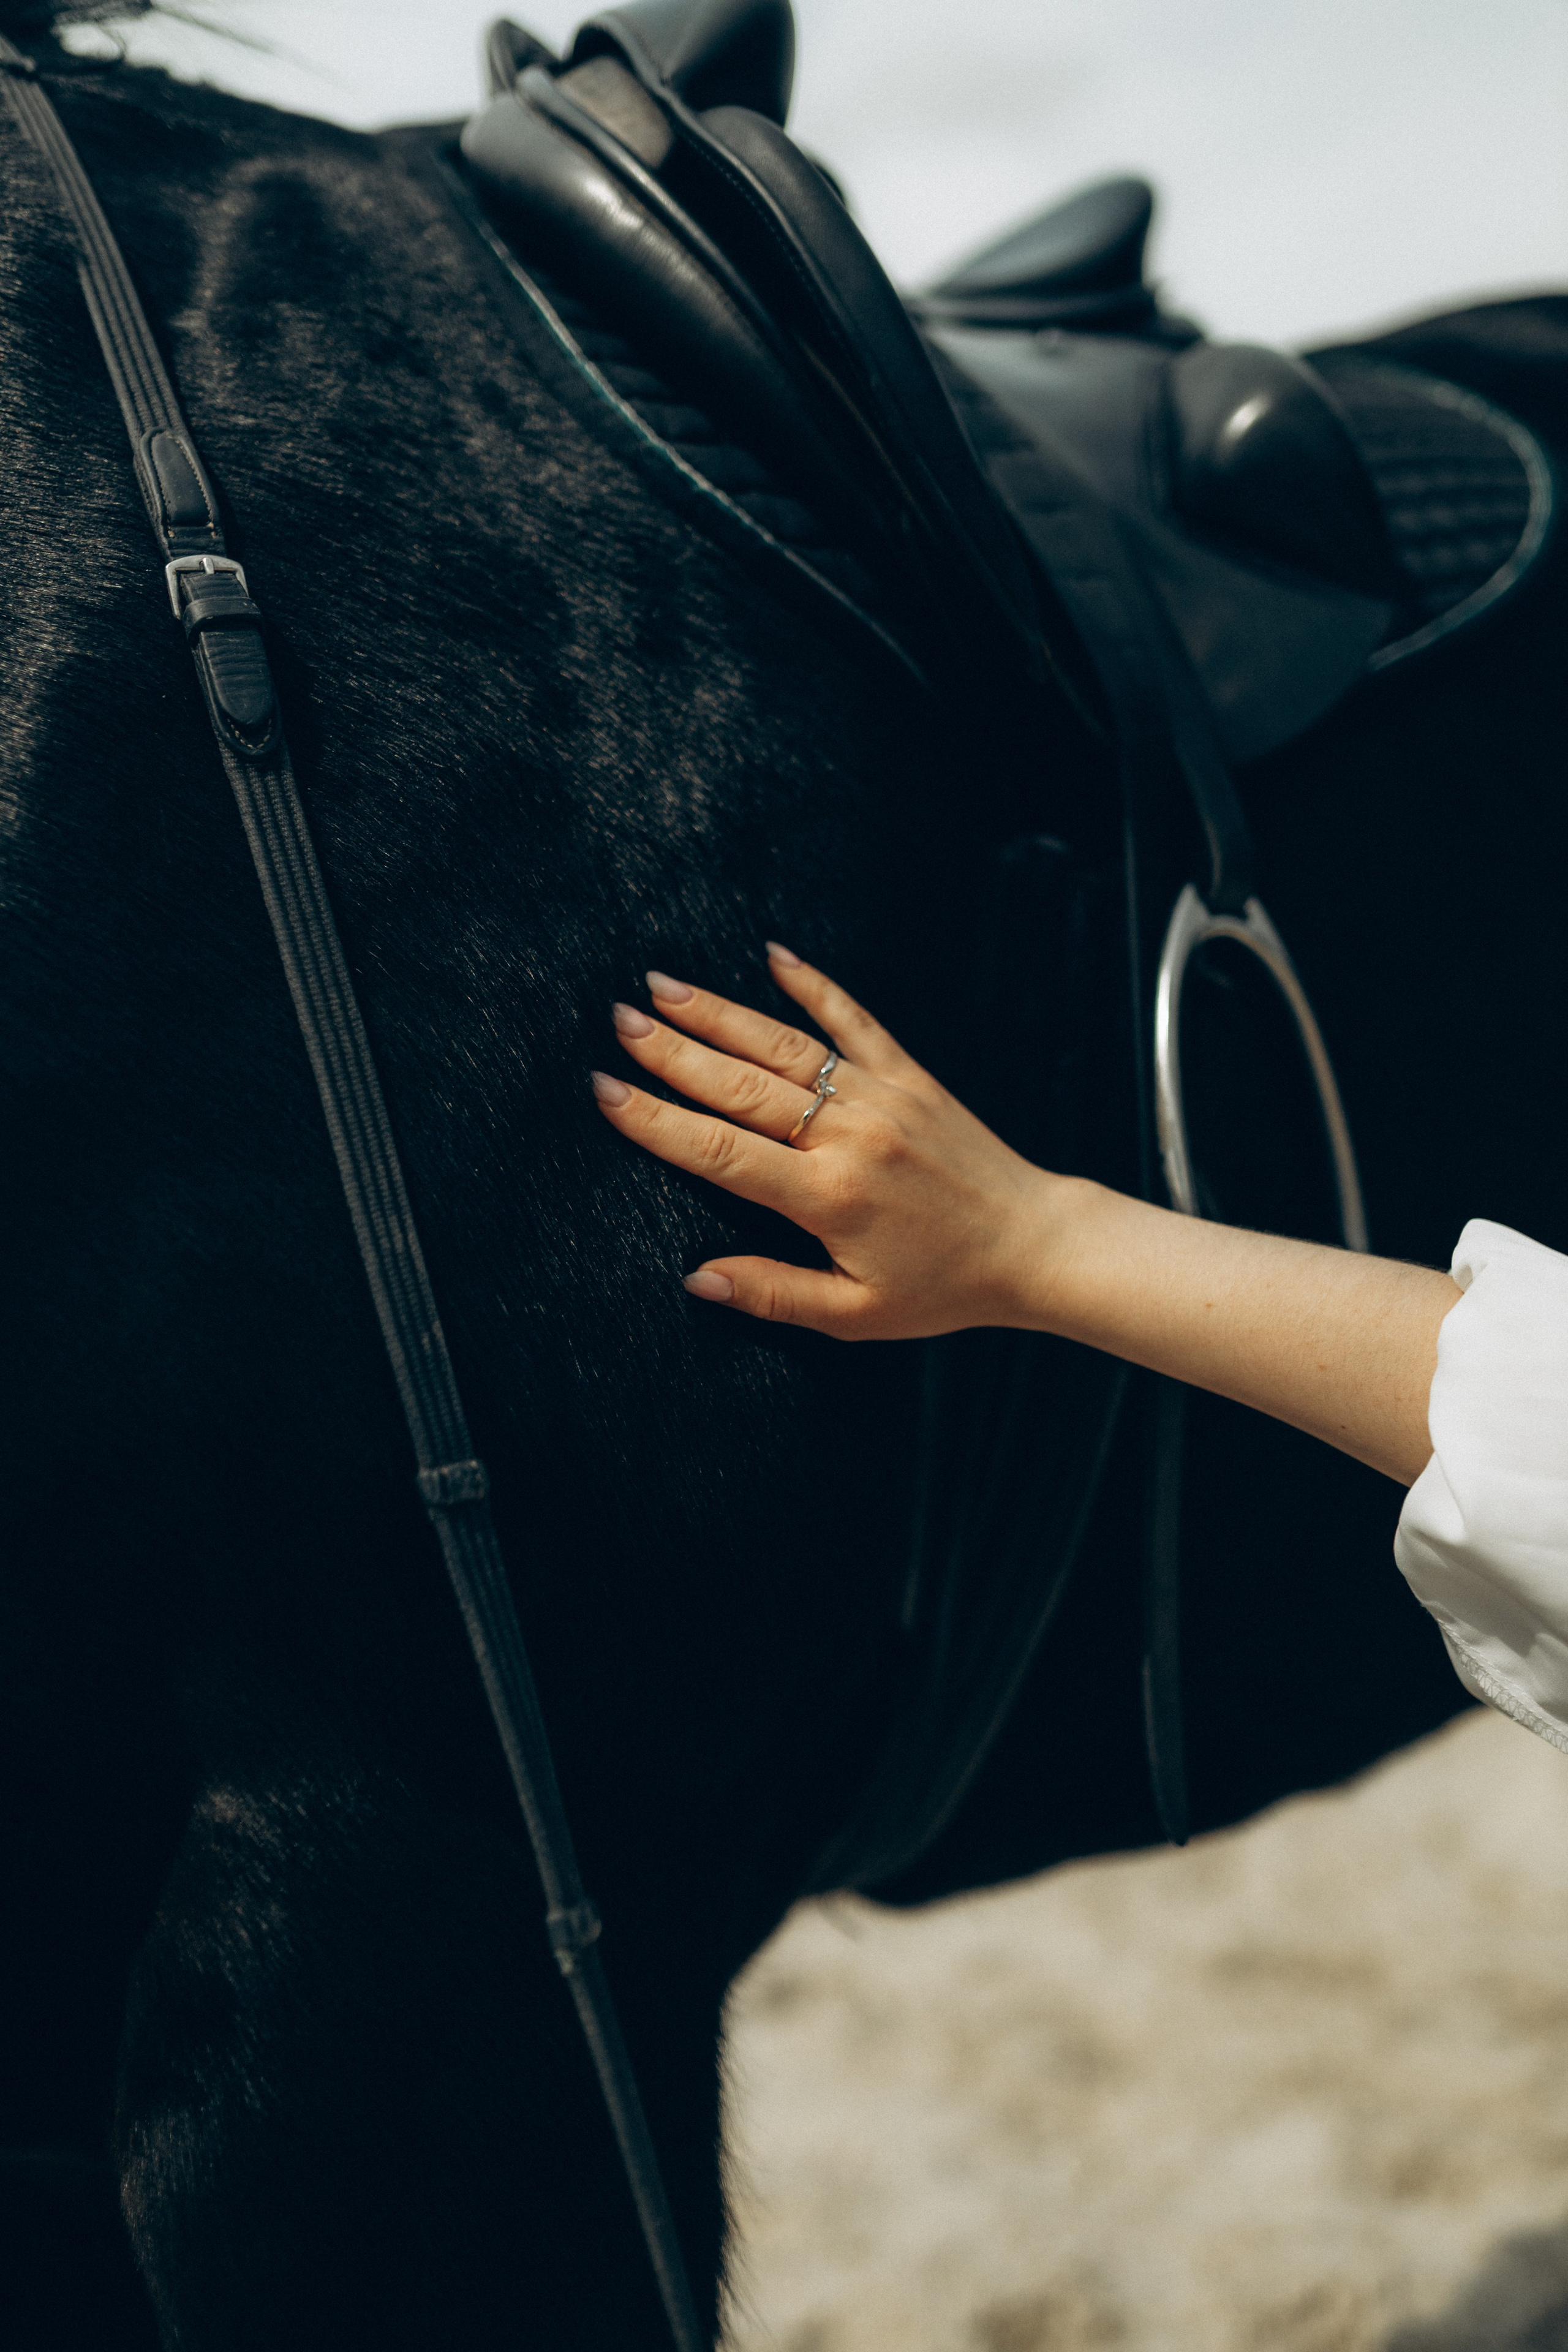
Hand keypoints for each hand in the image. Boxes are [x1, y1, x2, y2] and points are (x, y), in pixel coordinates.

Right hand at [590, 946, 1061, 1339]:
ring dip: (720, 1013)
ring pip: (785, 1045)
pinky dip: (814, 985)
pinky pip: (855, 1020)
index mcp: (828, 1196)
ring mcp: (881, 1097)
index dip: (657, 1121)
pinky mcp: (910, 1076)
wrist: (1033, 1244)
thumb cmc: (943, 1287)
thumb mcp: (855, 1314)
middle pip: (742, 1085)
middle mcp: (849, 1135)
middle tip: (617, 1022)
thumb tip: (698, 1278)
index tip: (607, 1091)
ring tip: (663, 987)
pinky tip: (774, 955)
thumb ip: (773, 1293)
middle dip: (673, 1051)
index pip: (721, 1152)